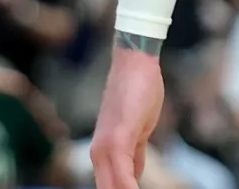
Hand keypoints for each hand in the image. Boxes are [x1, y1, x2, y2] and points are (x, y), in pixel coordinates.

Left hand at [91, 48, 163, 188]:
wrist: (135, 63)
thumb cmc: (138, 92)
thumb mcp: (138, 129)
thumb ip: (134, 153)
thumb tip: (133, 175)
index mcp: (104, 154)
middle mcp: (100, 154)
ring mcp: (106, 148)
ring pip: (114, 188)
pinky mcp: (117, 140)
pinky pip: (124, 175)